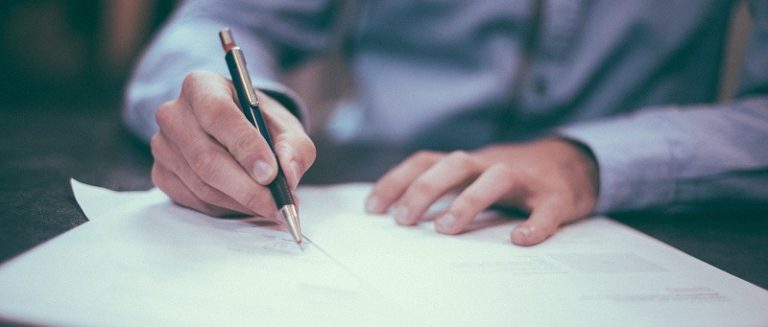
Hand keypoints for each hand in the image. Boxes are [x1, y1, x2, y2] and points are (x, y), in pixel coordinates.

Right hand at [150, 71, 315, 217]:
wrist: (236, 132)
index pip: (218, 114)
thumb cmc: (260, 124)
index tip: (271, 173)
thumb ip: (294, 147)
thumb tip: (288, 174)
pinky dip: (225, 208)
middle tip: (277, 204)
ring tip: (270, 206)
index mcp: (202, 86)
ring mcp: (162, 145)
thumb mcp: (286, 127)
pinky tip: (246, 203)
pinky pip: (194, 200)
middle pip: (206, 158)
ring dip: (241, 201)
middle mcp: (174, 113)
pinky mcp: (161, 173)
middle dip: (247, 187)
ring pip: (202, 184)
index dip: (245, 146)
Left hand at [365, 138, 598, 245]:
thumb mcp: (474, 177)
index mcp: (468, 163)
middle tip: (403, 220)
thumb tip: (400, 216)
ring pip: (496, 178)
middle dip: (425, 189)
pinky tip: (521, 240)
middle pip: (455, 164)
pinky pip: (546, 208)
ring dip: (469, 201)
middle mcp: (492, 163)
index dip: (397, 181)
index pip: (426, 161)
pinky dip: (535, 224)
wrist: (572, 163)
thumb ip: (445, 190)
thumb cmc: (512, 178)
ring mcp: (525, 178)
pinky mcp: (556, 196)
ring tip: (446, 229)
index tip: (373, 208)